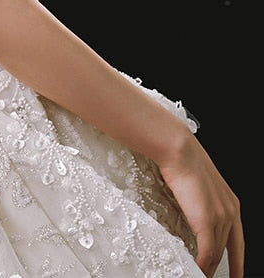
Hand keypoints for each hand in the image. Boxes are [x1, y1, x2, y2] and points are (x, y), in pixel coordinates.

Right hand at [158, 135, 243, 276]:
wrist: (178, 150)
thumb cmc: (182, 159)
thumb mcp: (197, 184)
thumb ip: (199, 201)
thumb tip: (189, 209)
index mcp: (231, 204)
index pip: (238, 242)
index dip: (237, 262)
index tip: (236, 275)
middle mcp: (230, 212)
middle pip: (226, 252)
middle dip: (219, 269)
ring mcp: (220, 217)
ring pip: (215, 254)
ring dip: (207, 269)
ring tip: (199, 277)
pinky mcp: (207, 221)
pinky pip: (206, 252)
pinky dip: (201, 265)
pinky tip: (195, 270)